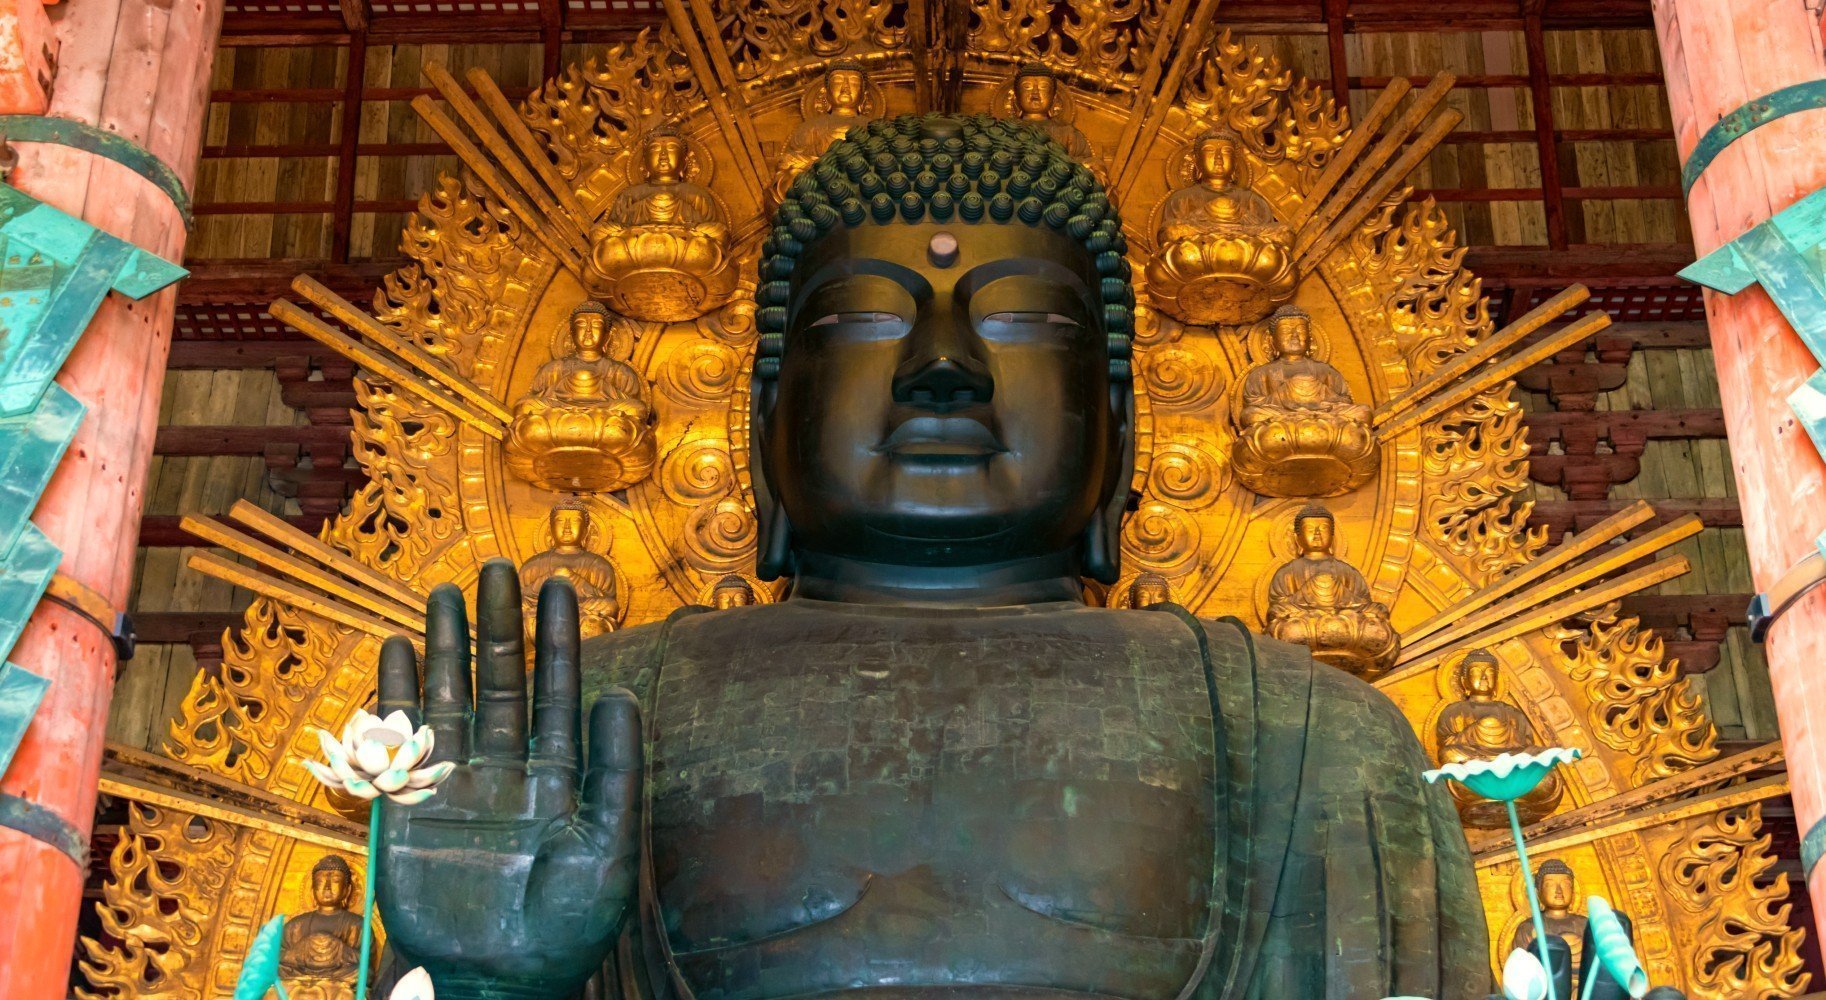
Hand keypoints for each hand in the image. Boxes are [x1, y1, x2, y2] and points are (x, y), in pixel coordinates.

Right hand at [374, 559, 641, 997]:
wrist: (502, 983)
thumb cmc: (568, 927)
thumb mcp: (608, 849)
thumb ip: (614, 772)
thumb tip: (619, 694)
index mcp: (559, 777)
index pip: (558, 691)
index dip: (558, 639)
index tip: (559, 585)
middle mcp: (507, 770)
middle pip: (501, 682)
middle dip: (500, 626)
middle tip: (500, 568)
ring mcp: (456, 785)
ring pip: (451, 699)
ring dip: (447, 646)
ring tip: (446, 592)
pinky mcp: (410, 811)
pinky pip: (401, 743)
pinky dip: (397, 697)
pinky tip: (398, 651)